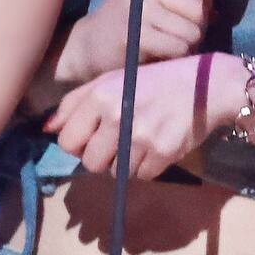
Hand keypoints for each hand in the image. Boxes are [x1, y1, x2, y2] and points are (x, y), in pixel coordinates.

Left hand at [43, 53, 235, 178]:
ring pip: (115, 172)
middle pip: (90, 162)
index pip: (68, 141)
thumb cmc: (155, 80)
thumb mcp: (114, 78)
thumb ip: (77, 101)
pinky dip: (146, 166)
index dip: (78, 143)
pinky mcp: (162, 153)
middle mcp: (118, 115)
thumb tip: (47, 129)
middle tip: (118, 141)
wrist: (207, 85)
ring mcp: (141, 136)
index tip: (93, 136)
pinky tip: (157, 145)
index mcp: (102, 94)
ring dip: (124, 162)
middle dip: (101, 157)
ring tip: (140, 140)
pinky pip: (141, 176)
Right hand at [78, 0, 212, 75]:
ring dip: (187, 44)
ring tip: (167, 44)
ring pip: (192, 30)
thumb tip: (218, 10)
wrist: (87, 47)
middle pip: (199, 6)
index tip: (189, 11)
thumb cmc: (127, 20)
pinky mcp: (135, 34)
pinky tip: (158, 54)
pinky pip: (179, 47)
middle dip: (197, 26)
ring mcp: (138, 6)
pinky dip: (175, 56)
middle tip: (179, 33)